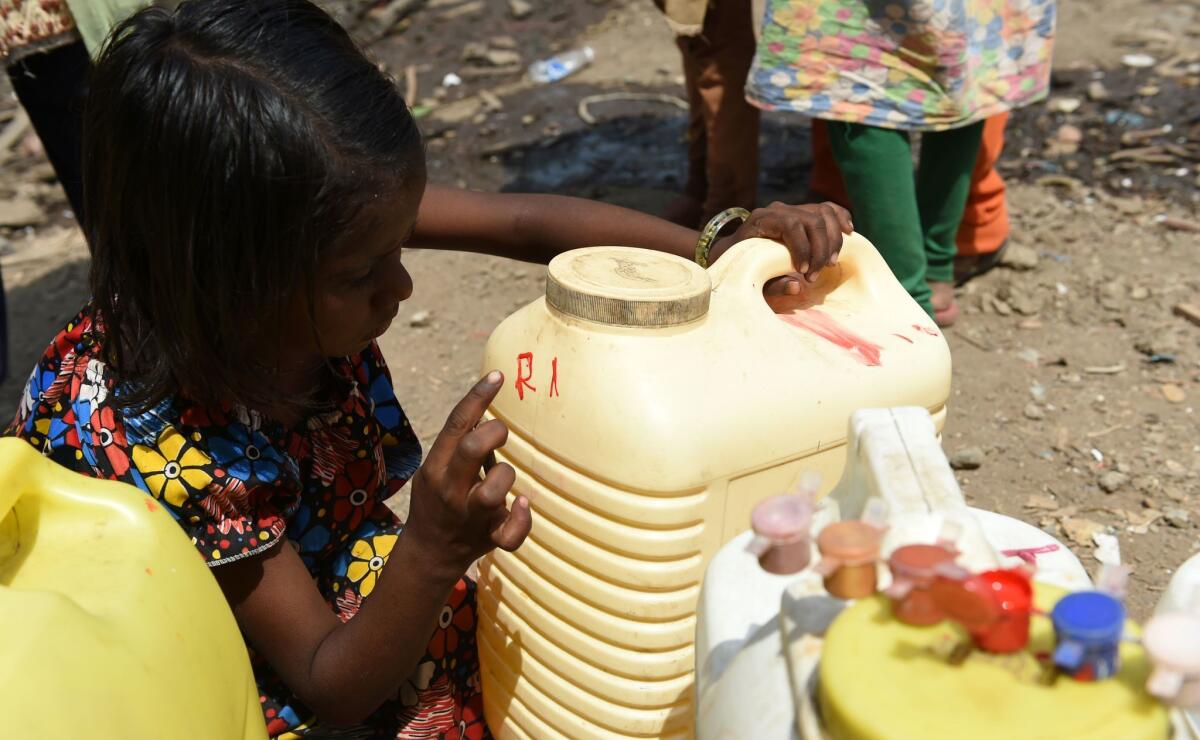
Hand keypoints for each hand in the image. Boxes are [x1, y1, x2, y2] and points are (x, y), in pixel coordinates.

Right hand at [405, 371, 531, 573]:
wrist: (428, 552)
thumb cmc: (438, 500)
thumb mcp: (436, 469)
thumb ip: (458, 445)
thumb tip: (485, 411)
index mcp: (437, 467)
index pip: (456, 424)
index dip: (478, 396)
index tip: (498, 376)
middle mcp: (451, 489)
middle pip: (471, 450)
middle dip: (493, 433)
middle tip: (500, 432)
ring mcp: (470, 516)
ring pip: (492, 491)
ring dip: (505, 475)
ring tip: (503, 476)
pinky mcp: (488, 538)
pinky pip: (509, 533)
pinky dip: (521, 519)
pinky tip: (522, 504)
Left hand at [708, 202, 853, 287]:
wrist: (735, 252)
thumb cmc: (744, 268)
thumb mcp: (754, 280)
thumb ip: (773, 285)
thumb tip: (797, 286)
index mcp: (761, 220)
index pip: (790, 225)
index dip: (803, 248)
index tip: (805, 272)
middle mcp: (777, 209)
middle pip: (812, 219)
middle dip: (820, 249)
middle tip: (816, 275)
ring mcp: (792, 208)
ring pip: (823, 213)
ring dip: (833, 239)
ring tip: (831, 263)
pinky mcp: (803, 212)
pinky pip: (827, 208)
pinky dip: (840, 218)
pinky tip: (849, 232)